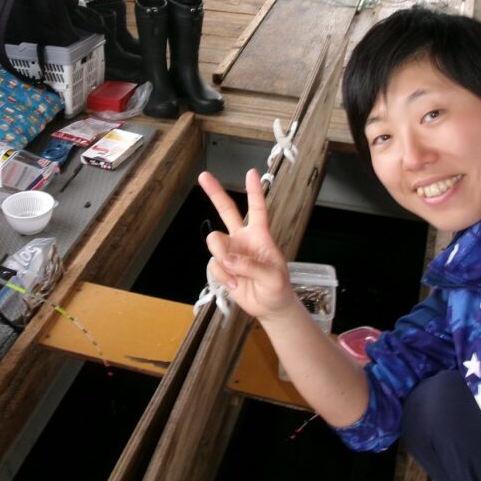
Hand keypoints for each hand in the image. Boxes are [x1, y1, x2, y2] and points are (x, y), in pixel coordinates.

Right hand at [198, 169, 296, 320]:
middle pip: (226, 210)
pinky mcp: (221, 267)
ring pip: (215, 244)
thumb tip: (229, 259)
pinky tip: (235, 285)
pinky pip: (213, 266)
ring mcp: (230, 252)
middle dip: (214, 193)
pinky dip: (223, 278)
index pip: (257, 209)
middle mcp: (242, 239)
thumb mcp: (273, 278)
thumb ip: (253, 267)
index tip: (251, 173)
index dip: (254, 191)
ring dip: (224, 261)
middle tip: (203, 176)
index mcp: (260, 235)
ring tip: (238, 278)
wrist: (269, 307)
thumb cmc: (277, 288)